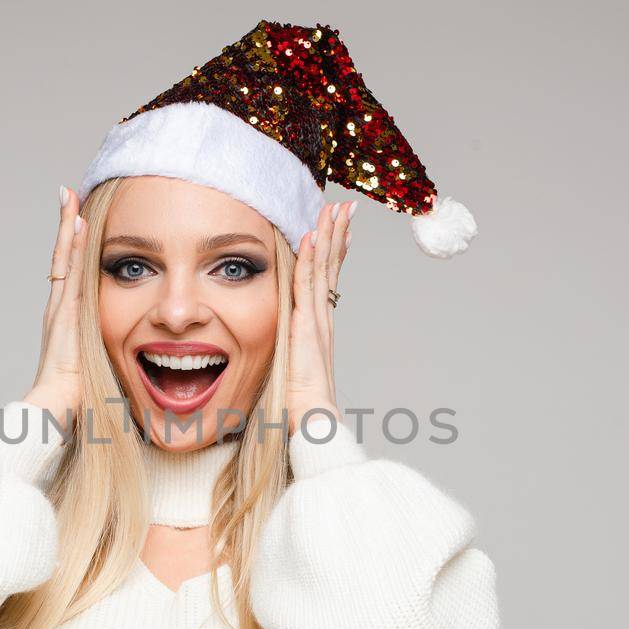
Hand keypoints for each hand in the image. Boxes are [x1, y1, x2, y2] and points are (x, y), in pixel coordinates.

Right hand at [24, 186, 88, 431]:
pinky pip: (70, 271)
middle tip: (68, 196)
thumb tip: (133, 365)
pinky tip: (78, 222)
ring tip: (70, 197)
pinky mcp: (63, 311)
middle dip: (66, 229)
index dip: (74, 251)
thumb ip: (111, 361)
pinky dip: (72, 245)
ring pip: (64, 258)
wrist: (56, 410)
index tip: (79, 225)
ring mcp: (58, 308)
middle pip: (63, 259)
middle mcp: (58, 310)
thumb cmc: (78, 399)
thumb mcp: (99, 372)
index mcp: (66, 322)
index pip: (71, 276)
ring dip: (67, 227)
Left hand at [286, 200, 353, 436]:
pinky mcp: (306, 326)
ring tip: (336, 209)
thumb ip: (289, 353)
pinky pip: (307, 285)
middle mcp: (322, 319)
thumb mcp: (292, 369)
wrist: (313, 421)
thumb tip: (283, 349)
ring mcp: (317, 320)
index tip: (339, 230)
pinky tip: (311, 236)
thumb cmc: (300, 405)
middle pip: (332, 267)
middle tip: (345, 207)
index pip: (327, 281)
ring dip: (329, 236)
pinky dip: (311, 259)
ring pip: (323, 269)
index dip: (334, 254)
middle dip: (338, 235)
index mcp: (319, 327)